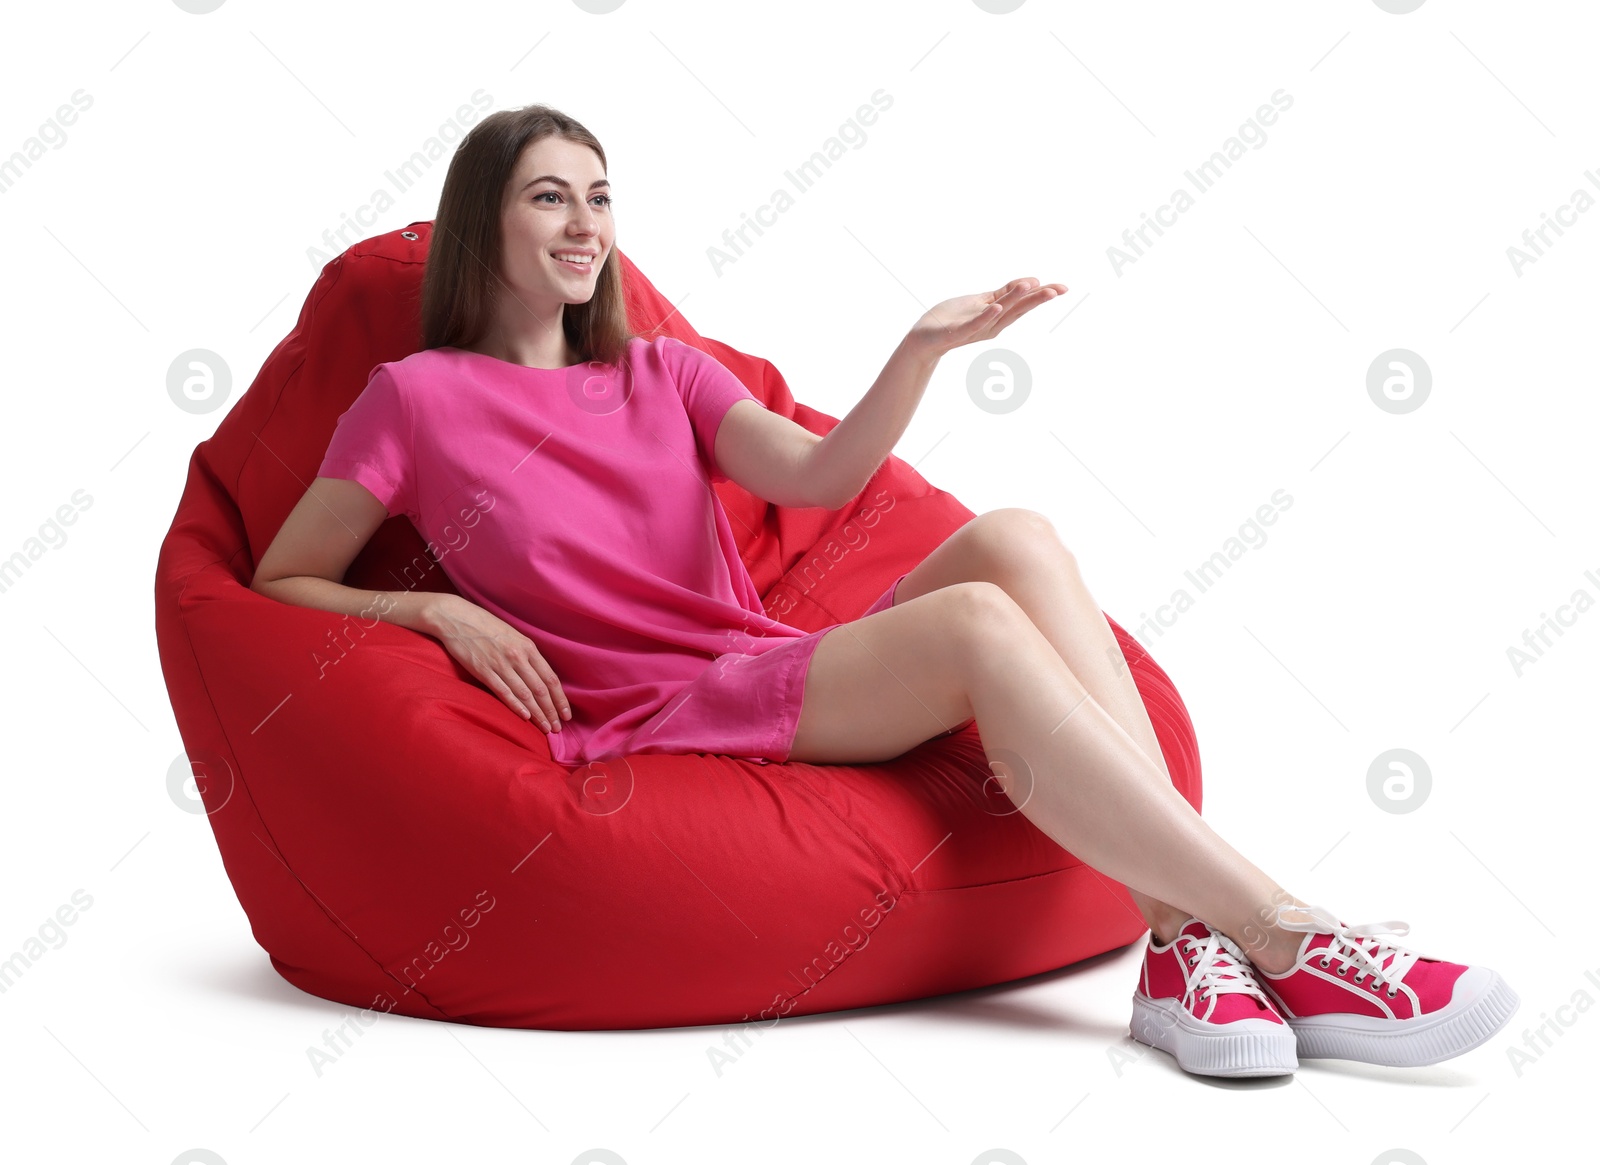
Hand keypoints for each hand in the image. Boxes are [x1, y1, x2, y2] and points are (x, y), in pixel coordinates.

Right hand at [426, 594, 570, 731]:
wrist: (457, 618)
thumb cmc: (487, 626)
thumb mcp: (514, 636)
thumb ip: (527, 655)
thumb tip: (540, 677)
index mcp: (528, 647)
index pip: (550, 678)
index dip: (560, 699)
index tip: (566, 714)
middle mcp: (517, 656)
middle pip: (540, 689)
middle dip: (551, 711)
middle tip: (557, 728)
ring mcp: (500, 664)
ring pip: (525, 694)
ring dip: (537, 714)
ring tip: (545, 728)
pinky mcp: (483, 671)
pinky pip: (503, 692)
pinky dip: (516, 706)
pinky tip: (525, 718)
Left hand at [906, 277, 1067, 359]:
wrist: (924, 338)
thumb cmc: (952, 318)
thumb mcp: (982, 301)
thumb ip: (1004, 293)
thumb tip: (1030, 282)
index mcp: (998, 315)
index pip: (1024, 302)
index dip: (1042, 295)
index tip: (1063, 288)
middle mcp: (992, 324)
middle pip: (1018, 309)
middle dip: (1037, 299)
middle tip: (1058, 290)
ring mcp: (977, 328)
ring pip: (1000, 313)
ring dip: (1015, 300)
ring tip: (1029, 287)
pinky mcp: (959, 332)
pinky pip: (975, 323)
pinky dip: (986, 316)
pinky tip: (997, 308)